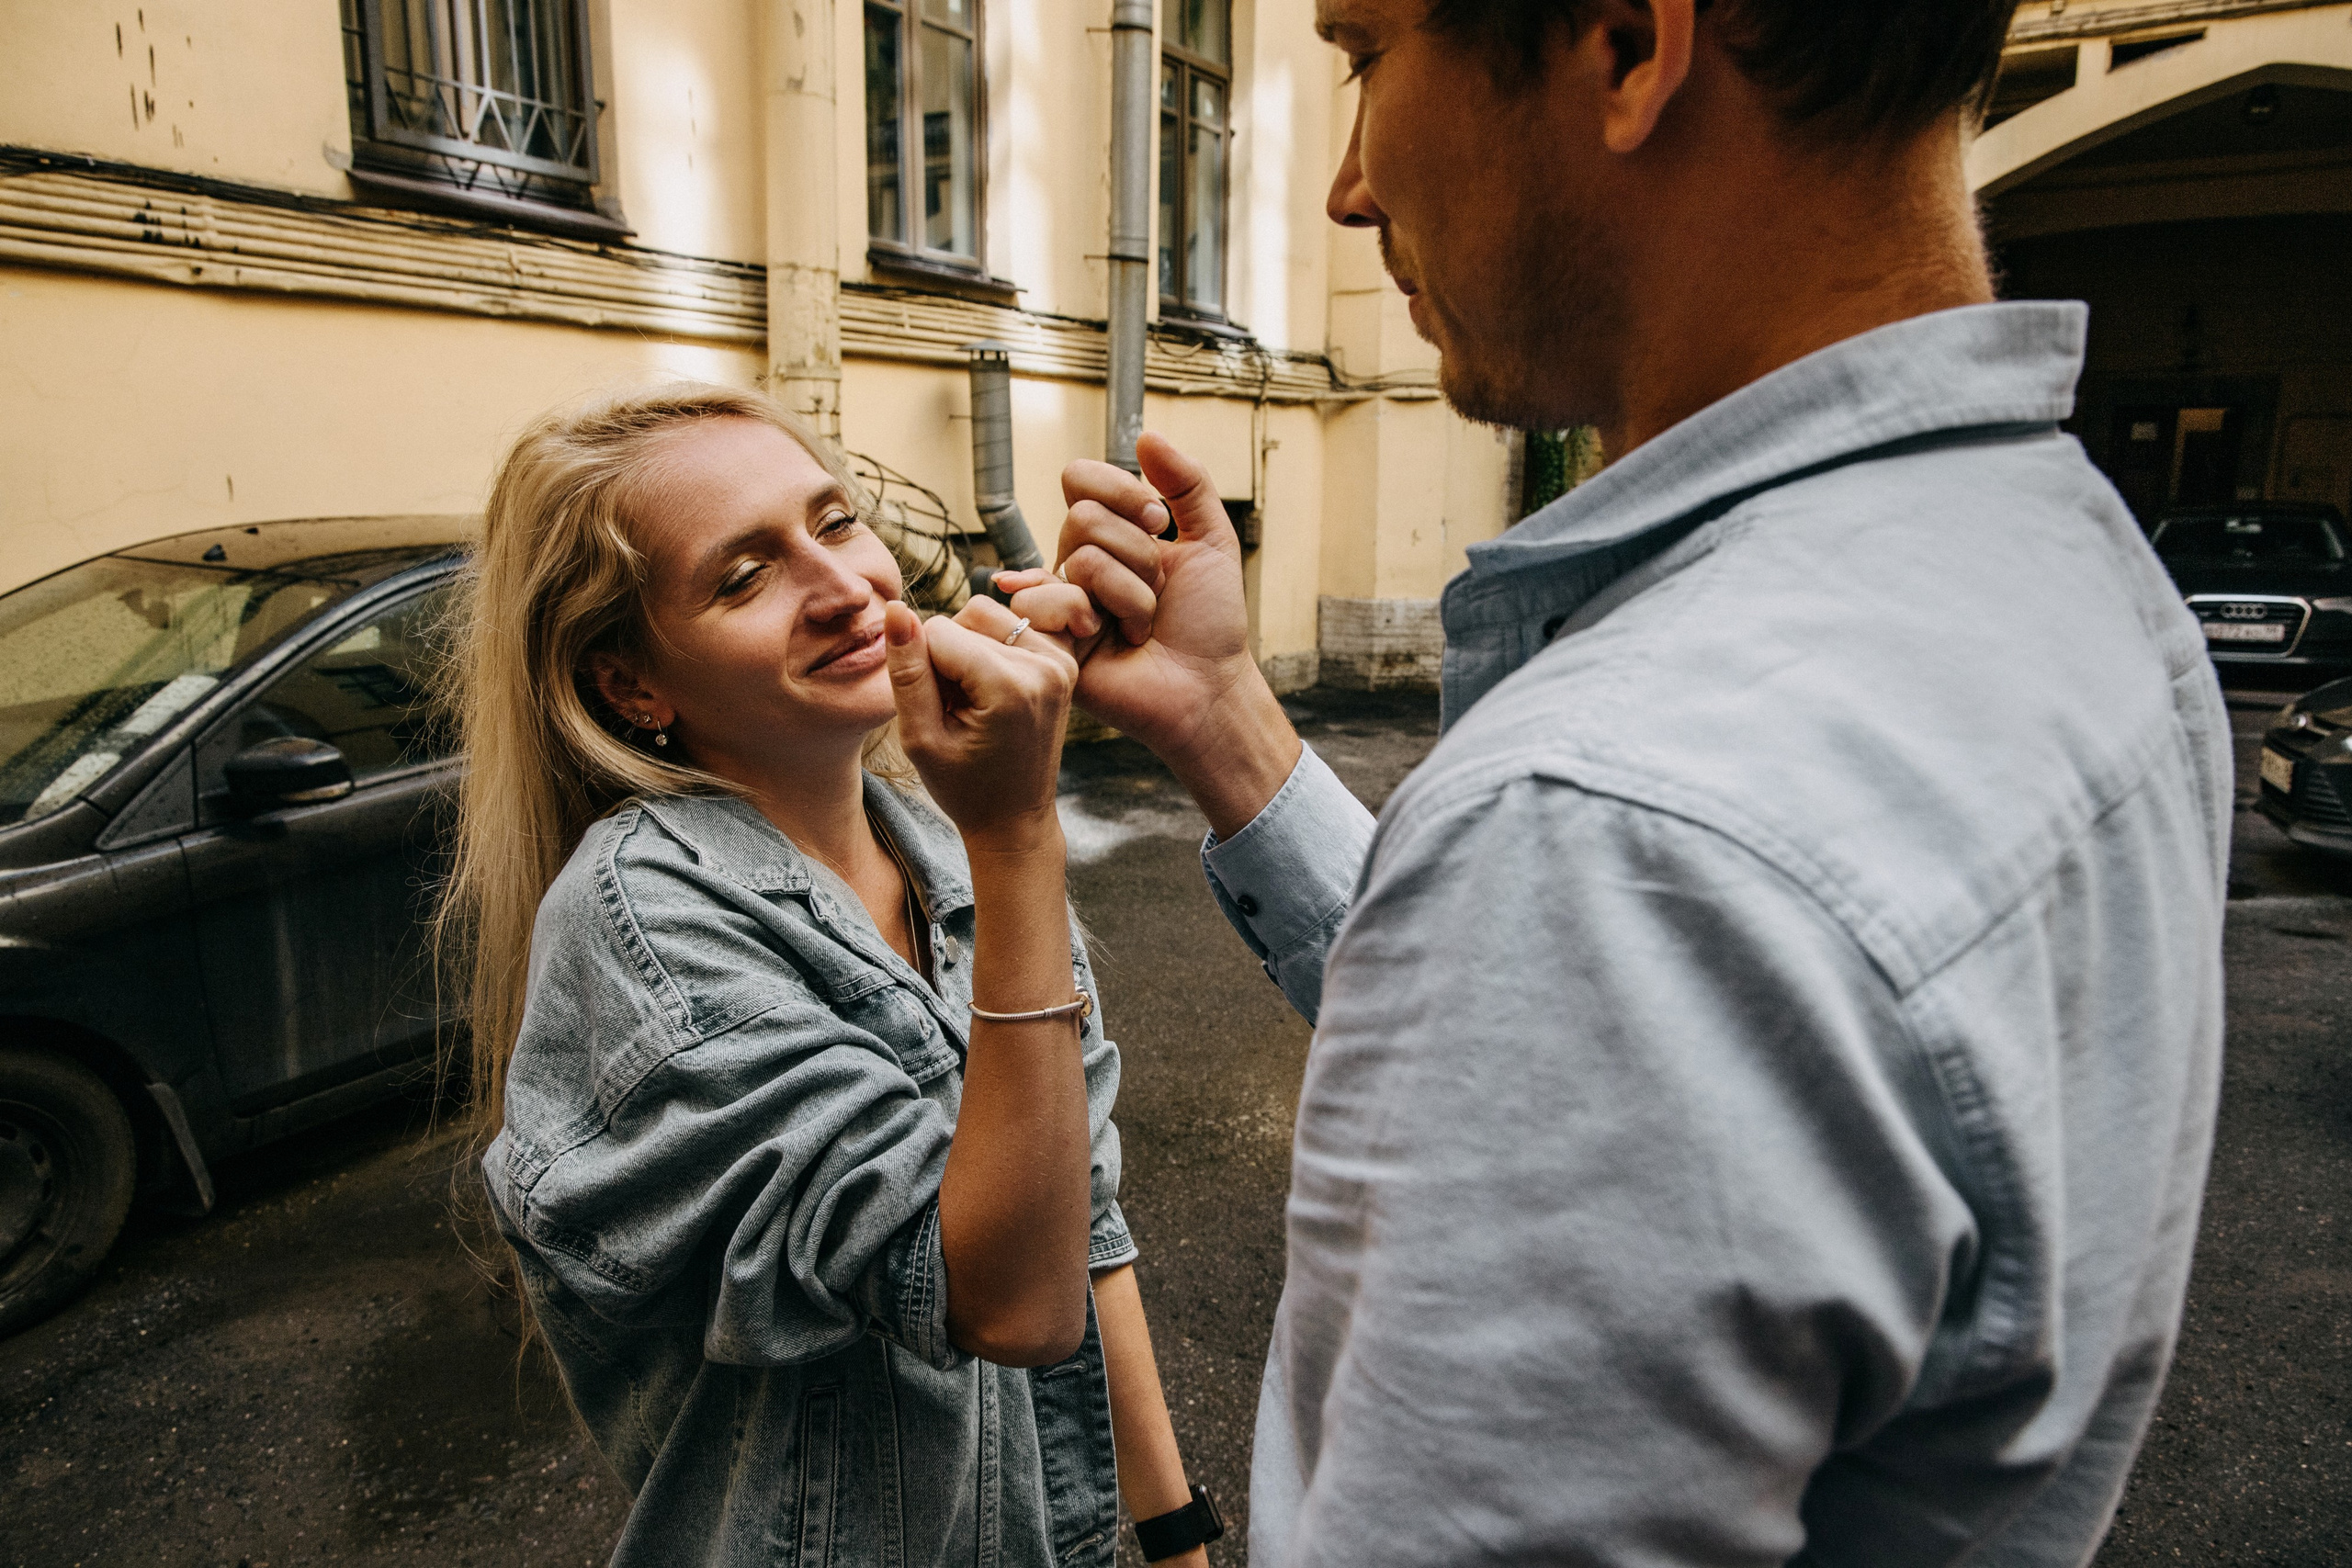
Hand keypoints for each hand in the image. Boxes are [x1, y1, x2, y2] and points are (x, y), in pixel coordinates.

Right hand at [884, 598, 1075, 852]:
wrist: (1015, 819)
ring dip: (968, 650)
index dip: (922, 668)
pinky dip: (992, 649)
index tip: (939, 712)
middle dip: (947, 658)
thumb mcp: (920, 737)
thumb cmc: (963, 787)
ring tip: (974, 702)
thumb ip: (906, 671)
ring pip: (985, 617)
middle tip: (957, 711)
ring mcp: (1059, 661)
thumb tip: (895, 608)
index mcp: (1010, 686)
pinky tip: (992, 692)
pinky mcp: (1064, 661)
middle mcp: (1044, 665)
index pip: (938, 631)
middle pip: (964, 619)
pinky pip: (1011, 626)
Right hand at [998, 432, 1253, 758]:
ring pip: (1080, 558)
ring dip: (1131, 596)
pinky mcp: (1049, 638)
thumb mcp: (1213, 540)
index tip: (1158, 524)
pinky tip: (1106, 641)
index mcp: (1110, 534)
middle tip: (1159, 593)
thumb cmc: (1211, 623)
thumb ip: (1188, 484)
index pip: (1081, 478)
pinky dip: (1092, 618)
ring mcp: (1061, 599)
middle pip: (1083, 518)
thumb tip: (1147, 435)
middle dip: (1139, 556)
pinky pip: (1047, 599)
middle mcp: (1078, 562)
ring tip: (1143, 627)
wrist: (1209, 687)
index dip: (1121, 491)